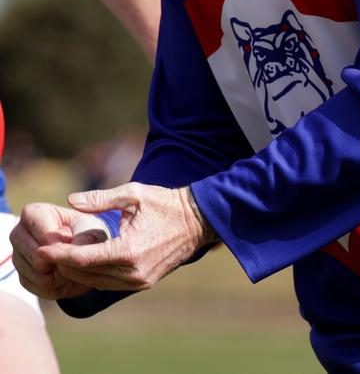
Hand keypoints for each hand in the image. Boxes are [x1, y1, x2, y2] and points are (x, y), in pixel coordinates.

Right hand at [10, 203, 108, 299]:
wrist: (85, 253)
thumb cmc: (88, 234)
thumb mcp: (91, 230)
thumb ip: (82, 237)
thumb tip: (70, 248)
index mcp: (33, 213)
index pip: (45, 237)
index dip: (63, 245)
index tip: (73, 242)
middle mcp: (18, 233)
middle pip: (38, 259)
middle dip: (61, 262)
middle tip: (74, 256)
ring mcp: (17, 256)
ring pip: (40, 276)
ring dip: (61, 276)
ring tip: (71, 264)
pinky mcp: (21, 276)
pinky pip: (39, 289)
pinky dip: (57, 286)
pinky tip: (64, 275)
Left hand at [37, 182, 214, 293]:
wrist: (198, 221)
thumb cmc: (165, 203)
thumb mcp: (133, 194)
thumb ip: (101, 198)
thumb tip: (72, 201)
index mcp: (128, 250)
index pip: (83, 258)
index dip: (60, 253)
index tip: (42, 247)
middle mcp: (132, 272)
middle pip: (86, 274)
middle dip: (64, 263)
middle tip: (46, 251)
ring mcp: (139, 280)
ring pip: (96, 282)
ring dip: (77, 271)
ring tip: (60, 257)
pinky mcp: (143, 282)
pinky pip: (110, 283)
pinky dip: (94, 275)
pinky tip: (84, 263)